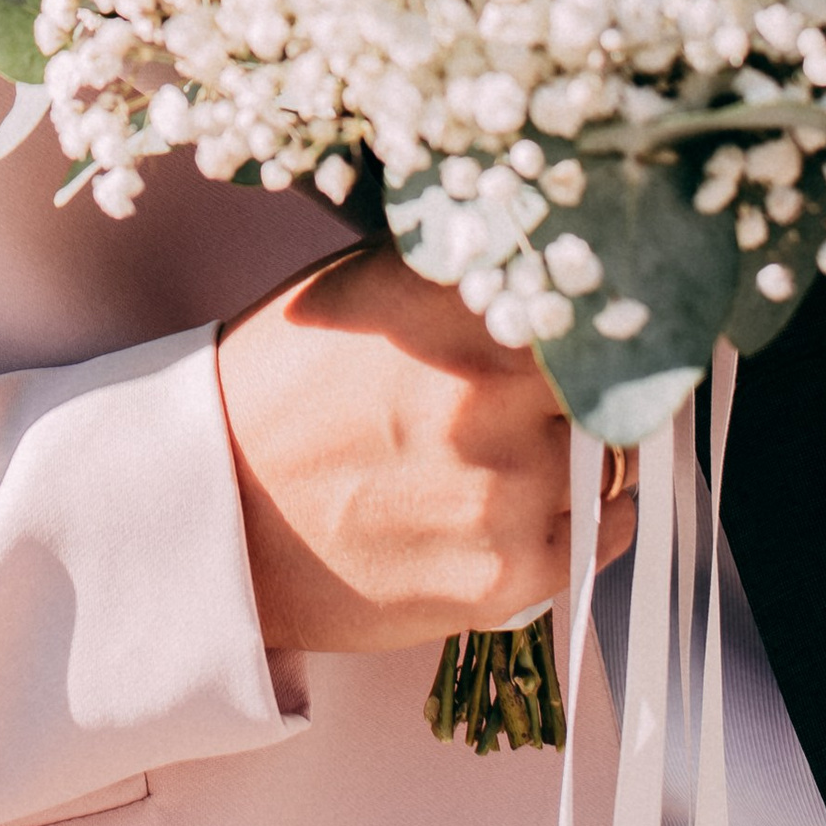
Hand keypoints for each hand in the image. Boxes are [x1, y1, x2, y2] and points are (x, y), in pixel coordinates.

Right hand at [216, 242, 635, 652]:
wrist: (214, 518)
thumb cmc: (281, 391)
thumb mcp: (357, 289)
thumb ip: (460, 272)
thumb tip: (552, 253)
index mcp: (447, 303)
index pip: (583, 288)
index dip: (592, 304)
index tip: (598, 312)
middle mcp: (484, 390)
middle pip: (604, 372)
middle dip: (583, 378)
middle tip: (546, 386)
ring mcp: (502, 487)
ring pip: (611, 450)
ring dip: (577, 445)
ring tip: (514, 450)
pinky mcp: (506, 573)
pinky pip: (606, 529)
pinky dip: (589, 511)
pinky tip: (538, 499)